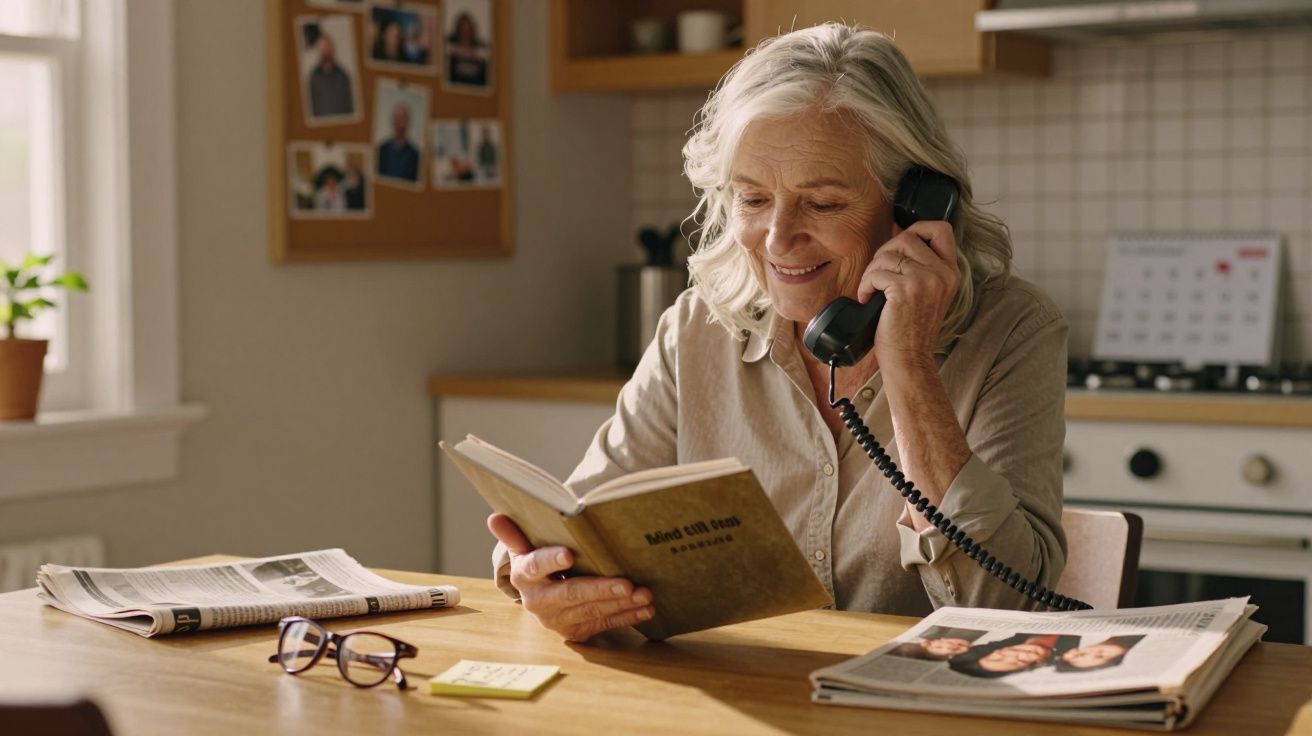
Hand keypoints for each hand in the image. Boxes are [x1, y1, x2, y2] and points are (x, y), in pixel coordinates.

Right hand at [487, 513, 654, 641]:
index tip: (569, 554)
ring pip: (592, 610)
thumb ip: (513, 535)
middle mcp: (538, 602)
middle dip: (601, 589)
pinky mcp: (575, 631)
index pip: (537, 566)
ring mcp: (557, 620)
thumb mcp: (523, 548)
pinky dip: (627, 617)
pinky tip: (646, 608)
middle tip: (626, 582)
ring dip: (621, 603)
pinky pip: (604, 623)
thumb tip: (494, 517)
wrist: (537, 597)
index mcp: (524, 576)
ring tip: (644, 593)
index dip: (551, 560)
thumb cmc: (536, 563)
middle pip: (572, 593)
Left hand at [855, 220, 960, 368]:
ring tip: (872, 291)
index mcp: (950, 272)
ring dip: (872, 271)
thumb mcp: (929, 294)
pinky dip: (865, 285)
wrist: (909, 359)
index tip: (899, 245)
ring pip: (887, 255)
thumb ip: (922, 267)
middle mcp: (942, 273)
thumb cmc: (912, 330)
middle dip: (884, 254)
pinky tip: (867, 299)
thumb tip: (897, 241)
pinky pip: (876, 273)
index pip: (941, 229)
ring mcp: (925, 280)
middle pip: (906, 238)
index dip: (916, 228)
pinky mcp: (905, 290)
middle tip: (878, 276)